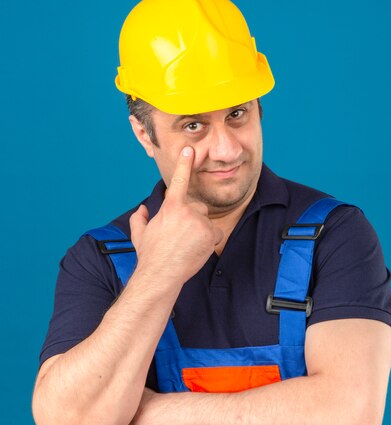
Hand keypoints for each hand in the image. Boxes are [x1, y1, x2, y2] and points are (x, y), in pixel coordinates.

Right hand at [129, 147, 222, 285]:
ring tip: (187, 245)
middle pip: (198, 207)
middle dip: (193, 218)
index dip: (184, 164)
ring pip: (206, 221)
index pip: (179, 180)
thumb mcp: (139, 235)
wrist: (161, 274)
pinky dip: (209, 240)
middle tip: (181, 235)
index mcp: (170, 207)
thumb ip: (140, 218)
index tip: (190, 150)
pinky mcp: (210, 233)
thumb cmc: (150, 255)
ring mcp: (200, 222)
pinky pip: (215, 233)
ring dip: (201, 230)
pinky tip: (197, 249)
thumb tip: (142, 209)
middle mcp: (187, 211)